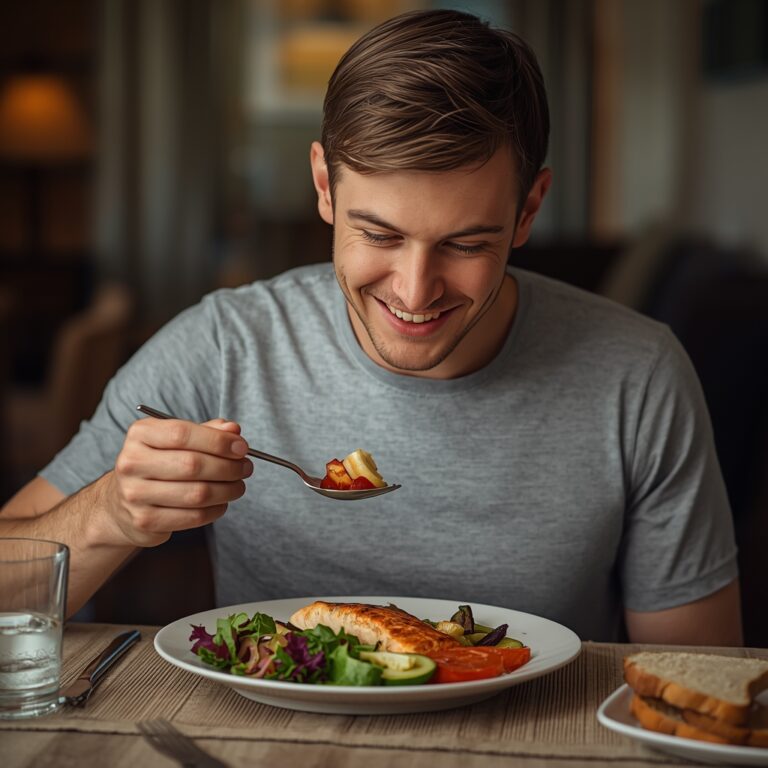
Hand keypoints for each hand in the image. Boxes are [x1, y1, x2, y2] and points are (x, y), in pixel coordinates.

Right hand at [105, 416, 252, 546]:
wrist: (121, 501)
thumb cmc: (159, 463)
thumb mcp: (176, 440)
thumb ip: (206, 432)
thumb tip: (233, 430)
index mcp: (139, 434)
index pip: (183, 433)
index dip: (218, 441)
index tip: (242, 447)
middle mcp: (131, 462)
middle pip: (192, 465)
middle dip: (228, 467)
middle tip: (246, 468)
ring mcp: (135, 494)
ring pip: (196, 494)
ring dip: (227, 490)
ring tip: (238, 486)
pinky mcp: (144, 521)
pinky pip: (193, 517)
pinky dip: (216, 509)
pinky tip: (222, 502)